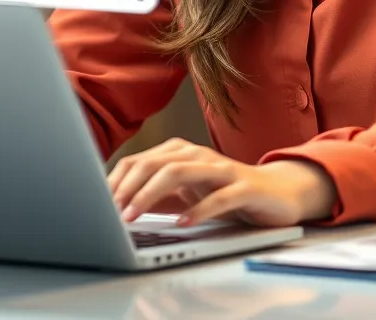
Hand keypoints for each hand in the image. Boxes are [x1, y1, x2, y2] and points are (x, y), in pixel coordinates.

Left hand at [107, 138, 337, 227]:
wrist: (277, 192)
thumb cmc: (225, 193)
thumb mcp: (185, 194)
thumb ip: (156, 196)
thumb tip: (117, 208)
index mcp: (180, 152)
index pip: (139, 160)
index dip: (116, 181)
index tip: (98, 203)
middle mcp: (198, 154)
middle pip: (155, 163)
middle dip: (128, 187)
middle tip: (110, 212)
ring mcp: (221, 168)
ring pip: (180, 172)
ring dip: (151, 194)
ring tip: (133, 215)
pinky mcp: (244, 186)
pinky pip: (219, 196)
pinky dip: (198, 209)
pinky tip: (183, 223)